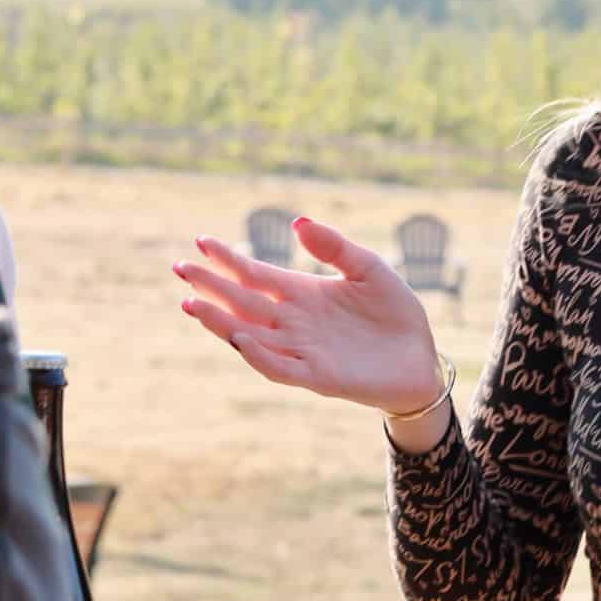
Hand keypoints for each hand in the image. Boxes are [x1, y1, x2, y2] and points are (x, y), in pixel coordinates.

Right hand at [175, 217, 441, 414]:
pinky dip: (259, 354)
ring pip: (251, 335)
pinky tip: (240, 336)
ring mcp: (302, 350)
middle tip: (179, 268)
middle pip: (243, 302)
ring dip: (221, 322)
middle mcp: (294, 322)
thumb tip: (296, 223)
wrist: (421, 359)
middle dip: (211, 287)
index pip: (255, 275)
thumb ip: (334, 247)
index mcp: (302, 294)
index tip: (200, 241)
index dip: (227, 260)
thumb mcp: (368, 269)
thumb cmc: (394, 313)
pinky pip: (281, 367)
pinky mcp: (318, 376)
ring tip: (192, 304)